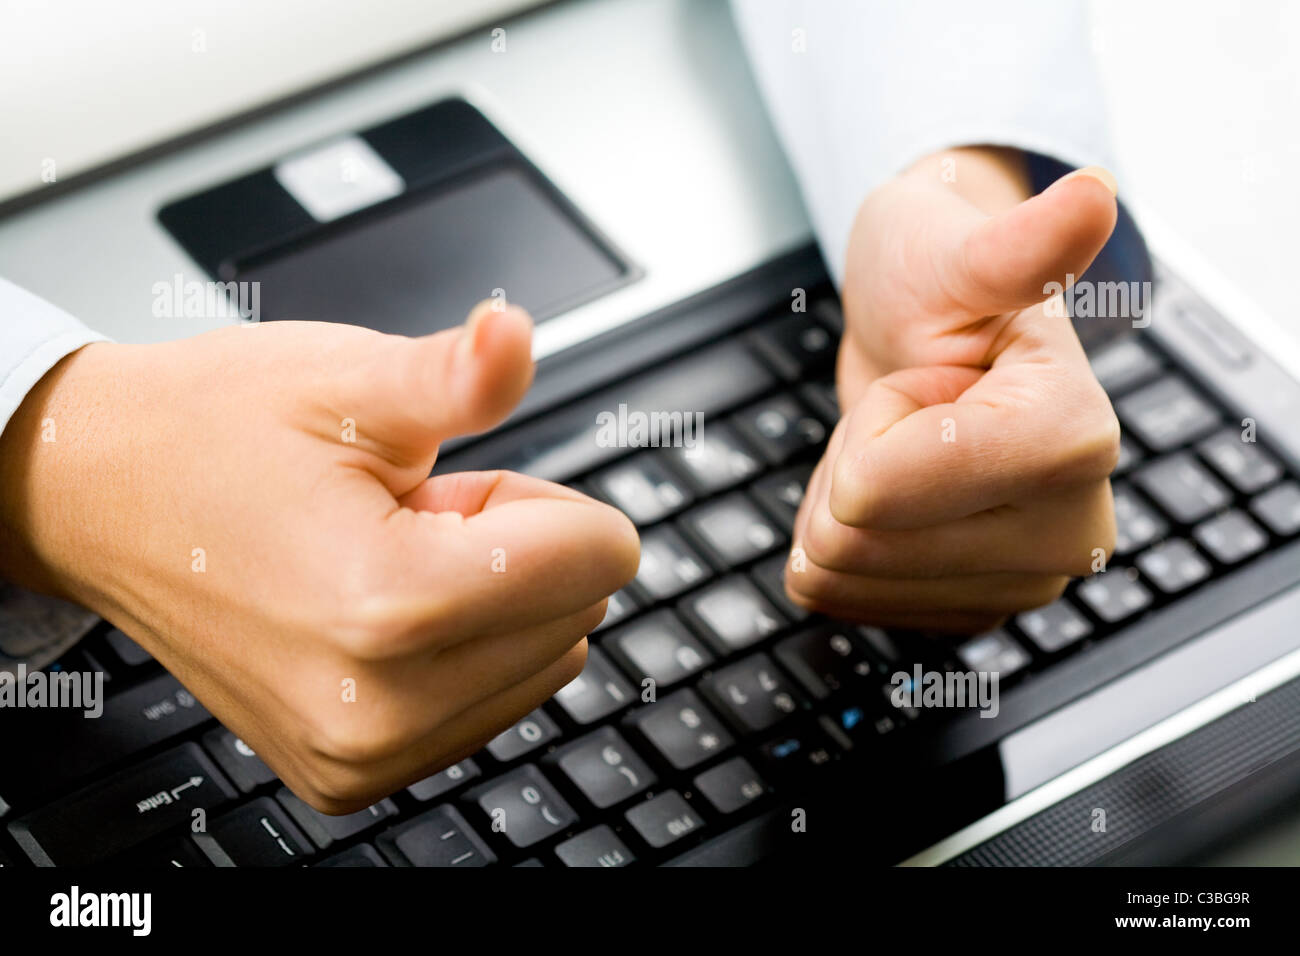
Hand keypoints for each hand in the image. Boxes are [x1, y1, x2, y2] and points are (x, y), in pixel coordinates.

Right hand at [0, 303, 638, 811]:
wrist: (103, 498)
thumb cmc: (213, 435)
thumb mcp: (347, 382)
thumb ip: (459, 373)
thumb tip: (516, 334)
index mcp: (386, 604)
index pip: (600, 556)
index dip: (541, 497)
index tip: (452, 484)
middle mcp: (376, 707)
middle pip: (579, 612)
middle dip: (517, 549)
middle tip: (408, 516)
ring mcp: (361, 753)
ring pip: (546, 662)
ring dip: (493, 601)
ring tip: (384, 556)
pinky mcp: (352, 774)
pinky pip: (488, 708)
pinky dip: (463, 650)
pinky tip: (376, 608)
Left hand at [787, 148, 1120, 632]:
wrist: (931, 328)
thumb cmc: (940, 280)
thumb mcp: (957, 251)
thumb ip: (1017, 244)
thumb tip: (1093, 193)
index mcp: (1073, 441)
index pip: (877, 490)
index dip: (865, 424)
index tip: (924, 378)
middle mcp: (1071, 530)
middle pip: (856, 544)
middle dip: (850, 461)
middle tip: (908, 409)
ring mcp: (1029, 580)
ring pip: (845, 579)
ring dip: (844, 502)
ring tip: (904, 444)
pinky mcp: (981, 607)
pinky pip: (851, 601)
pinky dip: (847, 541)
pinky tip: (898, 491)